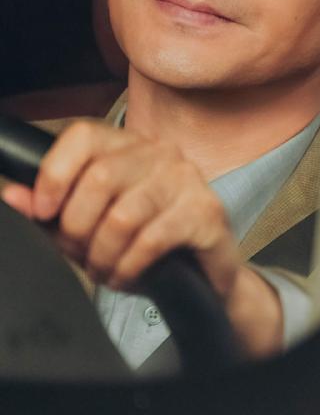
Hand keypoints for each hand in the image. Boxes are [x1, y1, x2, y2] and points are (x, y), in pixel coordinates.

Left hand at [1, 119, 282, 355]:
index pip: (83, 136)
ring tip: (105, 270)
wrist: (203, 278)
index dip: (54, 173)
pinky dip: (129, 267)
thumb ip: (51, 211)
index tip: (44, 211)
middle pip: (99, 178)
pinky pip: (151, 240)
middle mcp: (160, 152)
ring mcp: (186, 179)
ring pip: (122, 216)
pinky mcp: (205, 211)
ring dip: (103, 256)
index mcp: (129, 145)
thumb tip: (12, 195)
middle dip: (77, 229)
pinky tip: (128, 275)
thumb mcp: (91, 227)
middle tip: (80, 254)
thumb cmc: (145, 246)